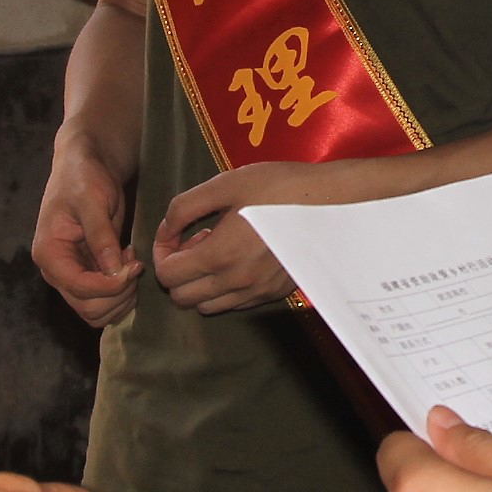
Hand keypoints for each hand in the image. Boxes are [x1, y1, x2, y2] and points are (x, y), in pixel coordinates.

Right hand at [33, 144, 141, 327]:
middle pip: (88, 308)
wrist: (87, 166)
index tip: (135, 265)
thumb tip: (113, 271)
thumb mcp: (93, 200)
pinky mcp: (88, 274)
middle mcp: (57, 272)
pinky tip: (128, 263)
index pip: (79, 288)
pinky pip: (106, 300)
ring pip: (98, 311)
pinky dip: (122, 291)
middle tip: (135, 263)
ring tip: (131, 262)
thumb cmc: (84, 177)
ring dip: (122, 296)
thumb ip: (101, 236)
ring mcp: (72, 275)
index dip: (111, 285)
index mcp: (49, 254)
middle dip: (118, 293)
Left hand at [151, 158, 395, 314]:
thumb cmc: (278, 186)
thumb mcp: (225, 184)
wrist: (330, 201)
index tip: (174, 234)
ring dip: (199, 283)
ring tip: (216, 251)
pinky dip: (223, 289)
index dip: (162, 253)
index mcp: (220, 255)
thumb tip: (165, 231)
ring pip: (205, 307)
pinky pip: (233, 305)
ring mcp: (256, 292)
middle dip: (177, 271)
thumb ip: (184, 208)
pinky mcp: (273, 294)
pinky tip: (237, 259)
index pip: (167, 275)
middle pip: (181, 298)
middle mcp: (236, 282)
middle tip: (194, 241)